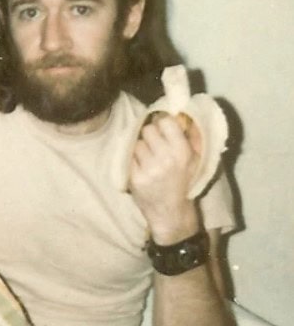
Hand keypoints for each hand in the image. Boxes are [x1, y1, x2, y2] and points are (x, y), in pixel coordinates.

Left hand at [129, 113, 199, 242]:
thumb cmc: (185, 182)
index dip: (162, 123)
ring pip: (137, 143)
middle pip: (147, 130)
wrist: (171, 213)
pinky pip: (129, 157)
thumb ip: (192, 135)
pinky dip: (134, 160)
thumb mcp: (196, 159)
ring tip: (149, 158)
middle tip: (155, 144)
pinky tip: (143, 168)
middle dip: (151, 135)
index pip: (165, 122)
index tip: (163, 128)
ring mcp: (148, 169)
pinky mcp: (135, 177)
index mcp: (182, 152)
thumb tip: (182, 112)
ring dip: (141, 148)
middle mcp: (165, 159)